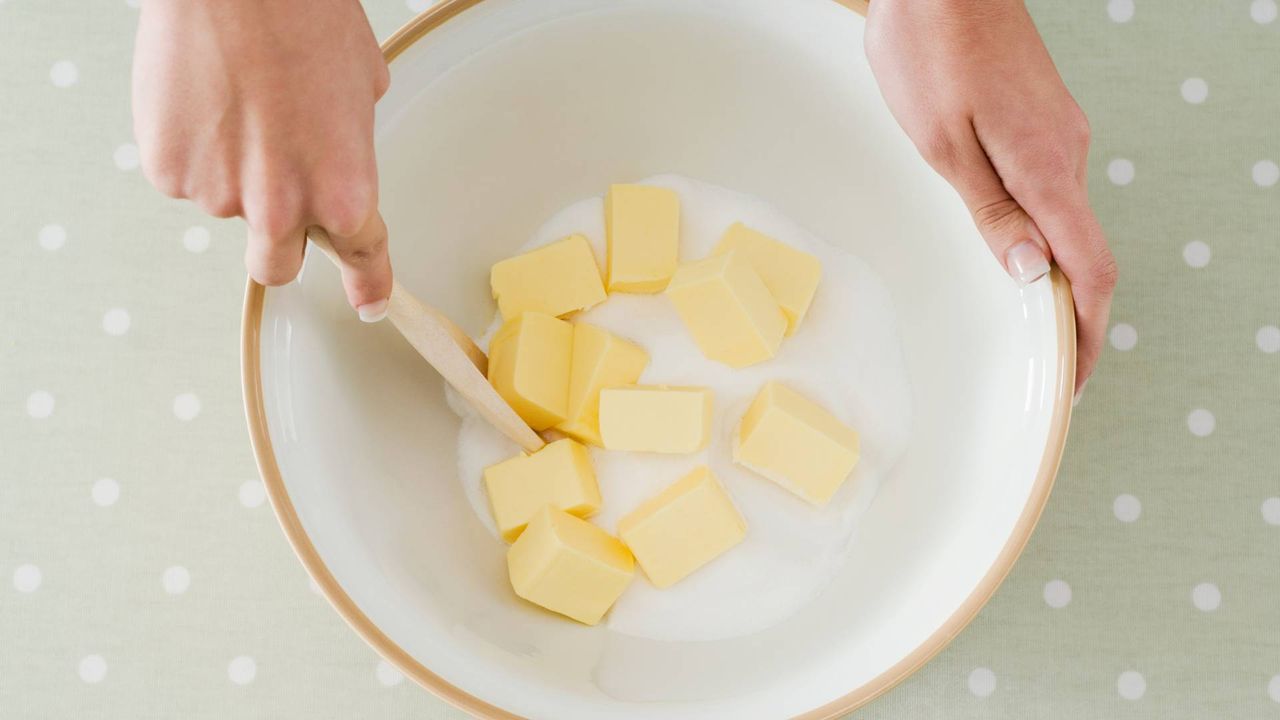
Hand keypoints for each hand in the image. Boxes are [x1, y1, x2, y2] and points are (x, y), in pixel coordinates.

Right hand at [133, 0, 393, 319]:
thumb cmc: (303, 17)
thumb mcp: (361, 85)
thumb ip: (350, 140)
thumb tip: (337, 146)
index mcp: (344, 192)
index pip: (362, 258)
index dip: (368, 285)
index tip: (370, 304)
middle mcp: (282, 209)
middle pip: (277, 265)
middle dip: (281, 242)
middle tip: (278, 192)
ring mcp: (219, 195)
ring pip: (228, 207)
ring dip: (234, 173)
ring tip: (240, 103)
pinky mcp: (168, 172)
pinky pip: (187, 176)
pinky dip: (194, 149)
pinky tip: (205, 99)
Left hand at [865, 0, 1115, 393]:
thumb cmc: (931, 52)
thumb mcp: (945, 145)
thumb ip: (993, 212)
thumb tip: (1033, 274)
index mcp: (1045, 168)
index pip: (1089, 270)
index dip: (1086, 333)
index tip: (1073, 379)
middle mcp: (1065, 152)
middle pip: (1085, 252)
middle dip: (1070, 314)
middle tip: (1044, 364)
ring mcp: (1057, 133)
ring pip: (1065, 220)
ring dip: (1053, 272)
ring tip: (1026, 319)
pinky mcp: (1041, 118)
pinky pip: (1050, 189)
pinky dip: (1041, 231)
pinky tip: (1012, 246)